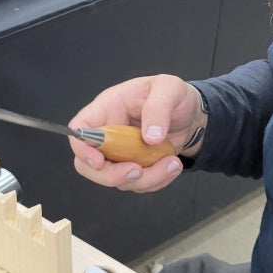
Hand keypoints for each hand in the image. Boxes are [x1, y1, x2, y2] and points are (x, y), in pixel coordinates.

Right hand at [69, 75, 205, 192]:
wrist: (192, 114)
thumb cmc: (174, 95)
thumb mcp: (169, 88)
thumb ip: (158, 108)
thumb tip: (150, 138)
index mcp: (108, 108)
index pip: (80, 129)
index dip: (82, 148)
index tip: (100, 162)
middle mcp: (110, 134)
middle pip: (89, 165)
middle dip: (113, 175)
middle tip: (140, 171)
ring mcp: (121, 153)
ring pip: (117, 179)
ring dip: (146, 179)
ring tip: (172, 163)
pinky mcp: (136, 166)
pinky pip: (137, 183)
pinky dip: (156, 182)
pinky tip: (172, 166)